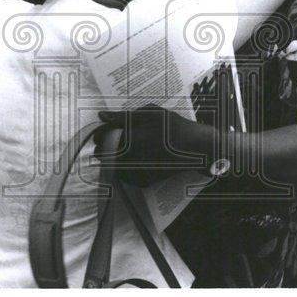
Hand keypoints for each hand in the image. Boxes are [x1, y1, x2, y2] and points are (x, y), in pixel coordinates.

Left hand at [98, 106, 213, 185]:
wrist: (196, 149)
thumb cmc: (174, 127)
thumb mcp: (151, 113)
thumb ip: (124, 116)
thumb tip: (102, 116)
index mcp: (130, 139)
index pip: (102, 138)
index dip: (101, 133)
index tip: (106, 129)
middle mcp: (130, 159)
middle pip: (105, 154)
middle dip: (106, 145)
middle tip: (116, 138)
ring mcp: (136, 173)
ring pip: (112, 165)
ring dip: (114, 156)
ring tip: (128, 147)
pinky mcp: (142, 182)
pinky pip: (124, 175)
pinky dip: (124, 166)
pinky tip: (136, 157)